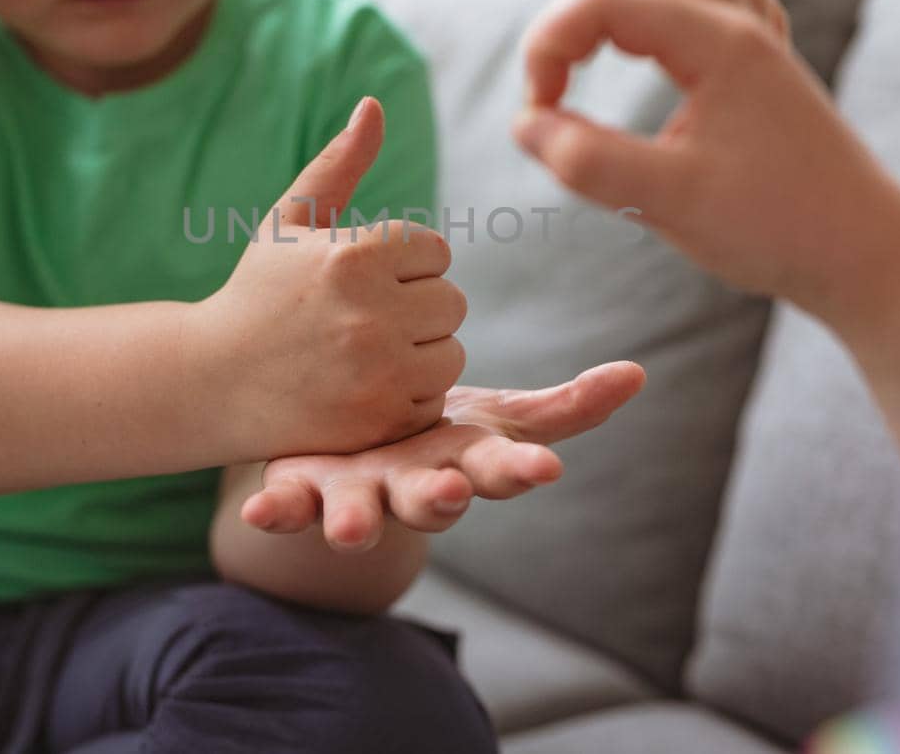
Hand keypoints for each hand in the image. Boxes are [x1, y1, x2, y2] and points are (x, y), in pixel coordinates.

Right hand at [203, 97, 466, 459]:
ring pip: (450, 353)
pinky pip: (433, 399)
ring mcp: (375, 372)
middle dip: (416, 309)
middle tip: (365, 321)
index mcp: (353, 256)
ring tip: (366, 355)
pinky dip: (408, 397)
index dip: (403, 266)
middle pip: (451, 302)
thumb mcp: (289, 223)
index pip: (434, 251)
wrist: (210, 383)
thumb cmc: (256, 294)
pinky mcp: (378, 420)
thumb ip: (338, 164)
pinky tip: (363, 390)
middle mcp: (369, 312)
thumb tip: (374, 104)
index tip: (362, 282)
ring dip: (419, 355)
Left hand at [240, 360, 645, 551]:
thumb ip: (564, 409)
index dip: (516, 474)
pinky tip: (262, 510)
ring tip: (351, 526)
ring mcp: (357, 493)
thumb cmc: (436, 437)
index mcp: (461, 463)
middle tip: (447, 493)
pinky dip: (278, 511)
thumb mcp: (498, 420)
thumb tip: (638, 374)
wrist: (352, 450)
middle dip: (438, 501)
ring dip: (358, 520)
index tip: (544, 474)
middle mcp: (410, 487)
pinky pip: (289, 506)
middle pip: (430, 501)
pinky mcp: (303, 490)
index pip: (497, 470)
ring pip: (361, 511)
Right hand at [509, 0, 899, 323]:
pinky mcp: (769, 70)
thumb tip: (528, 124)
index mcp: (716, 43)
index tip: (536, 116)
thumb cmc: (779, 228)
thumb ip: (588, 161)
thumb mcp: (671, 204)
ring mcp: (760, 42)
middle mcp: (739, 25)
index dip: (548, 47)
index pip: (600, 2)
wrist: (870, 258)